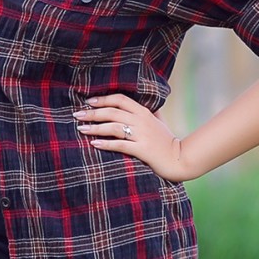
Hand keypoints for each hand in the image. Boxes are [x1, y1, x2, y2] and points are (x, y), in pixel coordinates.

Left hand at [73, 93, 194, 181]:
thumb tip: (142, 104)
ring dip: (95, 127)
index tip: (89, 102)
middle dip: (93, 113)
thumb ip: (150, 112)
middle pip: (113, 112)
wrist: (180, 159)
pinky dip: (106, 144)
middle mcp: (142, 121)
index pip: (120, 99)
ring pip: (114, 127)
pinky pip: (121, 145)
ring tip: (81, 129)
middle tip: (77, 115)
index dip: (103, 99)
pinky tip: (94, 144)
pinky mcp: (142, 150)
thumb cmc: (167, 141)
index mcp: (144, 112)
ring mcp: (142, 135)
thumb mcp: (159, 122)